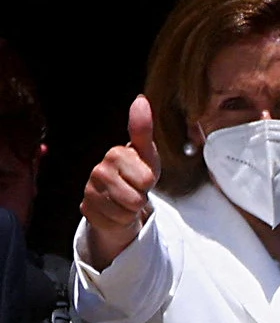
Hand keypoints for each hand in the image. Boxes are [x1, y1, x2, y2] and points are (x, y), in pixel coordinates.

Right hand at [81, 95, 160, 267]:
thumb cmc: (138, 171)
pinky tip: (115, 209)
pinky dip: (120, 220)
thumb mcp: (147, 152)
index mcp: (115, 153)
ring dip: (131, 209)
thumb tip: (140, 99)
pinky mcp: (86, 209)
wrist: (122, 196)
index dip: (149, 182)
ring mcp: (90, 191)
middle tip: (135, 189)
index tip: (143, 174)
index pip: (146, 179)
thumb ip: (143, 128)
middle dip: (141, 197)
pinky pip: (114, 223)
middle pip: (136, 198)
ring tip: (126, 198)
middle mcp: (98, 170)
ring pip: (125, 212)